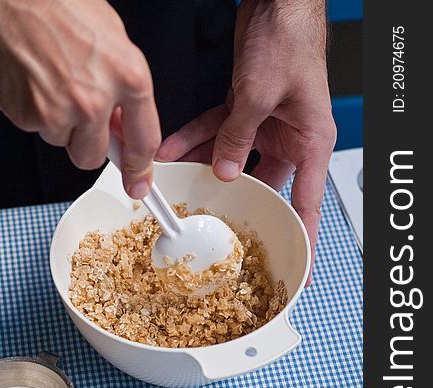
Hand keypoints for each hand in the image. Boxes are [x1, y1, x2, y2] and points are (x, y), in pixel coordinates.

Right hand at [0, 0, 160, 198]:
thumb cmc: (55, 1)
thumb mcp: (111, 39)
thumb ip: (123, 89)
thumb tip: (123, 126)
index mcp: (127, 76)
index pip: (143, 141)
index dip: (141, 169)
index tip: (139, 183)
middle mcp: (93, 99)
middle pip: (93, 156)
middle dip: (86, 141)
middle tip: (77, 111)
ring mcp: (57, 110)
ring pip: (61, 141)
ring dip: (57, 121)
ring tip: (49, 78)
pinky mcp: (24, 115)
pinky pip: (34, 128)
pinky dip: (32, 110)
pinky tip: (31, 79)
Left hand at [156, 0, 335, 283]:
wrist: (277, 3)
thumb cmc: (288, 39)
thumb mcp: (260, 95)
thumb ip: (239, 138)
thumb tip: (225, 172)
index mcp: (311, 143)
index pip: (309, 204)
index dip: (302, 237)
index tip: (298, 266)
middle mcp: (291, 139)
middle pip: (263, 185)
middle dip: (235, 202)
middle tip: (215, 225)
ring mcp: (267, 125)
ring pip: (233, 158)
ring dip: (203, 168)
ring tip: (177, 185)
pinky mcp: (247, 109)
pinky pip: (218, 130)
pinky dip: (194, 138)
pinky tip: (171, 149)